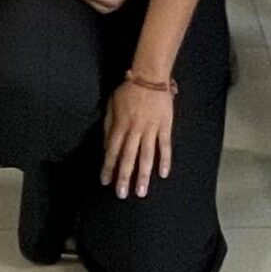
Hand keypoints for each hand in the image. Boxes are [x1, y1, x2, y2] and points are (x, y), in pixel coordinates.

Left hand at [102, 80, 175, 197]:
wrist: (150, 77)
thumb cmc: (128, 90)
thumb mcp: (111, 105)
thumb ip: (109, 125)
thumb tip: (107, 145)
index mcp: (121, 125)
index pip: (112, 150)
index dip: (108, 166)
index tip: (105, 181)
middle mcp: (135, 130)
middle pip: (128, 157)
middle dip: (124, 176)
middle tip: (122, 194)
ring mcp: (151, 129)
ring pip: (147, 155)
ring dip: (143, 174)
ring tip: (141, 191)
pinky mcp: (165, 126)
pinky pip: (165, 146)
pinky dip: (165, 160)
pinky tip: (163, 174)